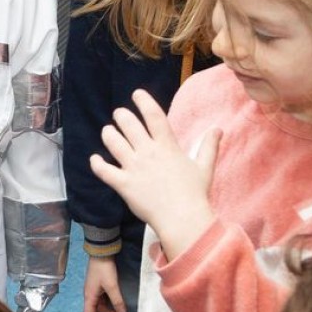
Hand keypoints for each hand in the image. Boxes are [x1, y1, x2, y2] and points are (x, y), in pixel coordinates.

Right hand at [83, 257, 124, 311]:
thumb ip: (117, 300)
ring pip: (99, 307)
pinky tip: (117, 306)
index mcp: (89, 297)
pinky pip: (102, 300)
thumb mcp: (111, 286)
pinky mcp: (99, 286)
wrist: (101, 252)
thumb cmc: (104, 270)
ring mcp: (94, 290)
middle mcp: (89, 295)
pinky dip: (109, 305)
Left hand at [90, 89, 219, 260]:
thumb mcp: (205, 167)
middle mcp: (148, 152)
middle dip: (122, 116)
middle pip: (129, 125)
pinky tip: (94, 160)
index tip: (136, 94)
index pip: (154, 116)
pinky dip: (97, 165)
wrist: (182, 217)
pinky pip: (105, 171)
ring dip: (109, 134)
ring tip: (107, 131)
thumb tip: (217, 129)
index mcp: (167, 146)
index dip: (144, 102)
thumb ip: (208, 146)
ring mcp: (134, 168)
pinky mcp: (124, 185)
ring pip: (114, 143)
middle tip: (119, 114)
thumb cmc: (194, 193)